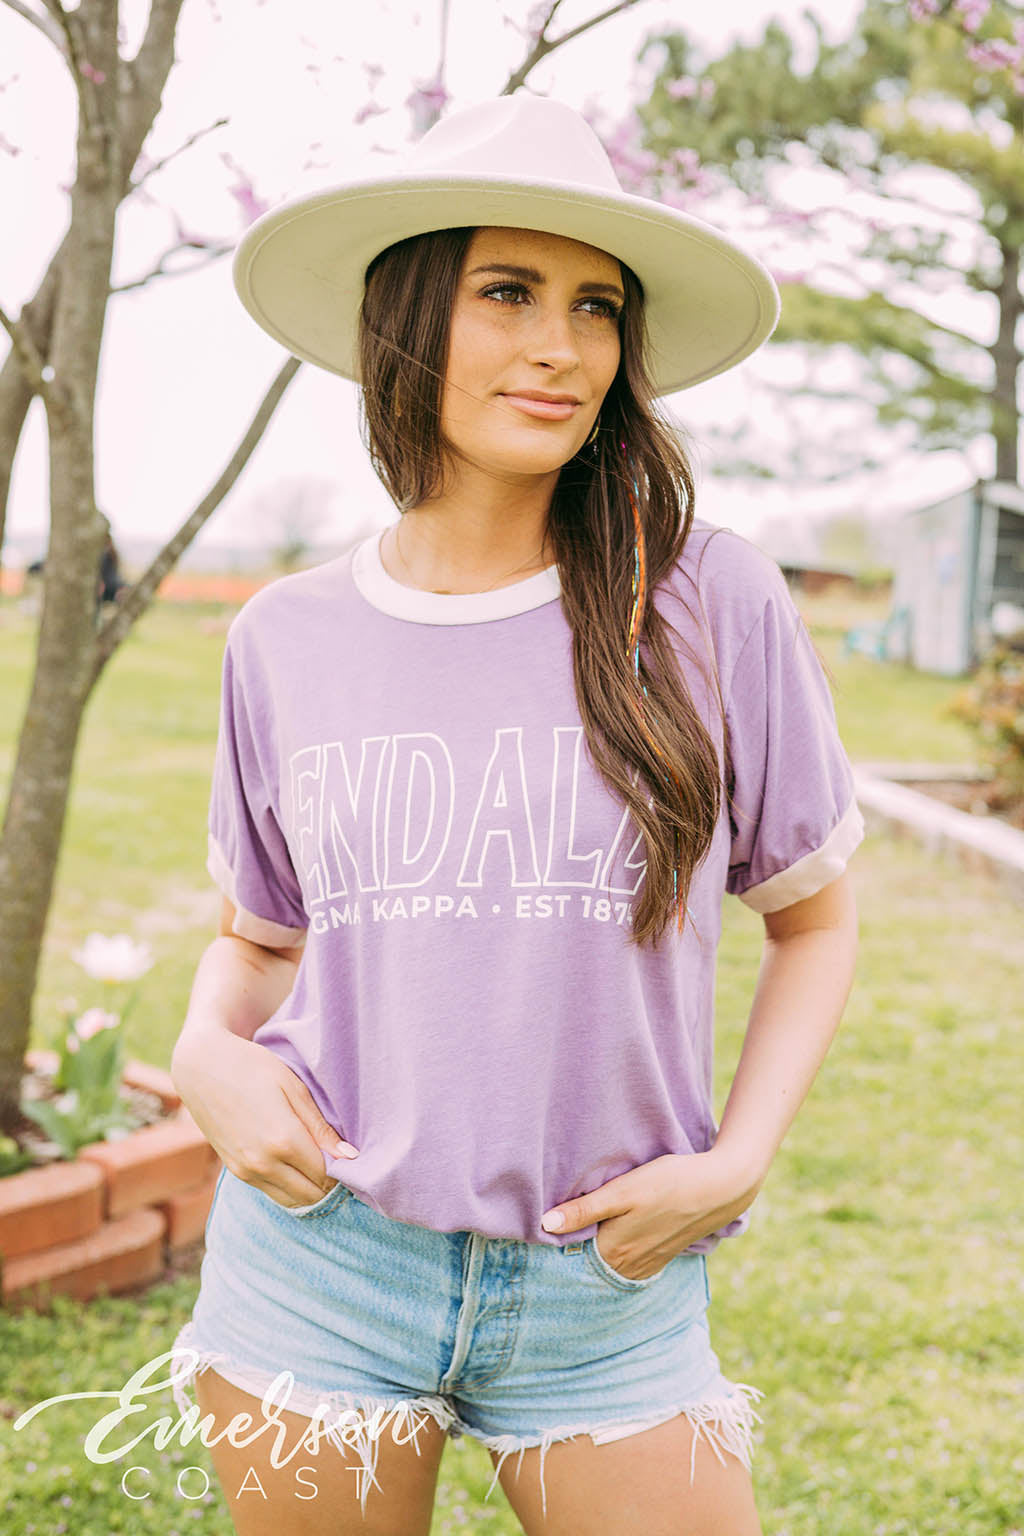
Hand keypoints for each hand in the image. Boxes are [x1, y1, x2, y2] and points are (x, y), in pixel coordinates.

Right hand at [171, 1029, 358, 1208]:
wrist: (201, 1067)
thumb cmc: (252, 1067)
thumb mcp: (292, 1087)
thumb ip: (320, 1126)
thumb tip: (349, 1156)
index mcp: (282, 1139)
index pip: (326, 1173)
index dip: (343, 1169)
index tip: (351, 1157)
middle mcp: (263, 1163)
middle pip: (311, 1193)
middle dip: (330, 1184)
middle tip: (341, 1164)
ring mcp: (246, 1171)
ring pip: (291, 1200)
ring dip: (311, 1190)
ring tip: (321, 1165)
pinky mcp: (234, 1172)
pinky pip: (271, 1192)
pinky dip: (289, 1187)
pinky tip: (298, 1167)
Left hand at [539, 1150, 763, 1280]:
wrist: (720, 1187)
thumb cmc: (669, 1183)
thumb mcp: (622, 1191)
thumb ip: (584, 1210)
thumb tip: (545, 1225)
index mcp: (615, 1251)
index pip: (573, 1259)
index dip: (558, 1247)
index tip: (542, 1233)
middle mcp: (630, 1265)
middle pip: (591, 1265)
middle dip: (574, 1253)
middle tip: (555, 1232)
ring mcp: (648, 1263)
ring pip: (611, 1266)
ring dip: (596, 1255)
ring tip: (582, 1234)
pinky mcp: (662, 1255)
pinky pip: (631, 1263)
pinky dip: (617, 1255)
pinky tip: (614, 1236)